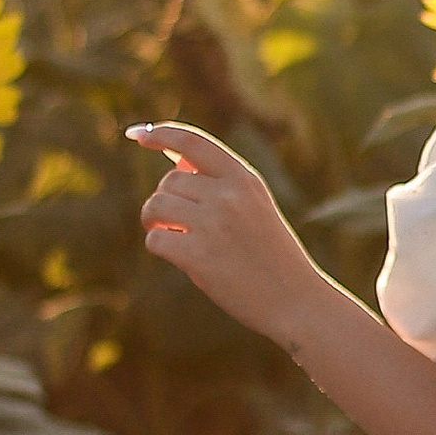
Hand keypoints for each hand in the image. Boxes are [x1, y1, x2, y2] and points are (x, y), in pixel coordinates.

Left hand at [130, 125, 323, 343]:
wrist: (296, 300)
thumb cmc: (271, 255)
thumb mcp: (255, 208)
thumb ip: (220, 185)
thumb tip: (172, 162)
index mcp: (245, 179)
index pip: (194, 142)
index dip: (162, 134)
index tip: (139, 135)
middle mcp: (229, 196)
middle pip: (170, 181)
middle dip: (166, 199)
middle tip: (176, 223)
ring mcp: (213, 224)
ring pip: (156, 205)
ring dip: (154, 221)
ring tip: (170, 235)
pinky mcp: (198, 255)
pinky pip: (155, 239)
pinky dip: (159, 246)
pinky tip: (179, 257)